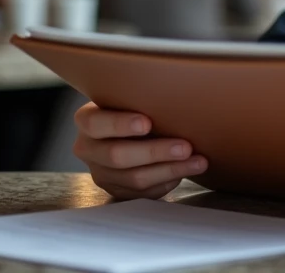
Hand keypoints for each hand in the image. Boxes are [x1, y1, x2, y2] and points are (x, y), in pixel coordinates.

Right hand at [72, 102, 207, 199]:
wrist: (130, 131)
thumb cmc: (135, 108)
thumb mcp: (131, 99)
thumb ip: (142, 99)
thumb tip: (179, 91)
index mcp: (87, 120)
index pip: (96, 123)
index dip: (120, 125)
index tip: (147, 123)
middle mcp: (88, 149)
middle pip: (117, 156)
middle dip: (155, 152)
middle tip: (185, 147)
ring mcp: (101, 173)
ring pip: (134, 178)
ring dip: (170, 170)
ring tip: (197, 161)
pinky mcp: (117, 191)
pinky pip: (143, 193)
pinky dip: (167, 181)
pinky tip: (186, 170)